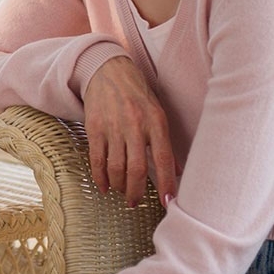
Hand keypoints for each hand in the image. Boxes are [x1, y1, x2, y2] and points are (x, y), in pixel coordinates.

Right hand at [83, 56, 176, 206]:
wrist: (108, 70)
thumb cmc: (137, 94)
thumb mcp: (158, 113)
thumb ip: (166, 142)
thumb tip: (178, 171)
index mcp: (156, 122)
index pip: (164, 159)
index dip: (166, 183)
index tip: (169, 202)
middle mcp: (135, 125)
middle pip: (137, 169)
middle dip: (136, 192)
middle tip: (135, 202)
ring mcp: (113, 126)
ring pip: (116, 167)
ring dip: (119, 186)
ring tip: (121, 192)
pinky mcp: (94, 127)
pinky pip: (96, 158)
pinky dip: (100, 177)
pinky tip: (104, 186)